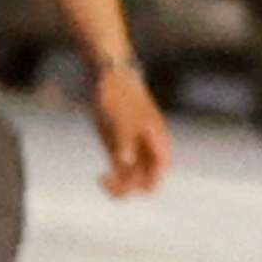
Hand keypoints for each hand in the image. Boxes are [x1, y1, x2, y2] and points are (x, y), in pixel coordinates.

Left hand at [87, 53, 170, 196]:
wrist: (108, 76)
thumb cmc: (117, 93)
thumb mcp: (118, 116)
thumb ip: (123, 139)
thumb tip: (125, 161)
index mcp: (156, 138)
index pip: (160, 169)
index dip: (147, 182)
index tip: (128, 182)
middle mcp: (148, 146)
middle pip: (147, 178)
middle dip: (131, 186)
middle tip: (109, 181)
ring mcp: (134, 146)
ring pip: (133, 177)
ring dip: (121, 184)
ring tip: (102, 181)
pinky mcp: (118, 146)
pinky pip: (121, 170)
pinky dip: (114, 177)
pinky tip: (101, 177)